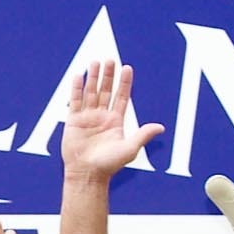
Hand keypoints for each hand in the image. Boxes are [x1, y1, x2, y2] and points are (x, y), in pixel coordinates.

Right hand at [61, 61, 161, 181]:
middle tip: (110, 59)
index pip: (122, 97)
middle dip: (108, 75)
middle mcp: (102, 116)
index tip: (127, 68)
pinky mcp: (74, 120)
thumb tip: (160, 127)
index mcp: (116, 121)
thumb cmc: (109, 165)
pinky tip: (79, 75)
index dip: (124, 82)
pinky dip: (77, 88)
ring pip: (91, 92)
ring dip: (93, 77)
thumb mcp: (130, 149)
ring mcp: (87, 117)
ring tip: (95, 62)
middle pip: (106, 90)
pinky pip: (75, 100)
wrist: (87, 173)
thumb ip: (143, 135)